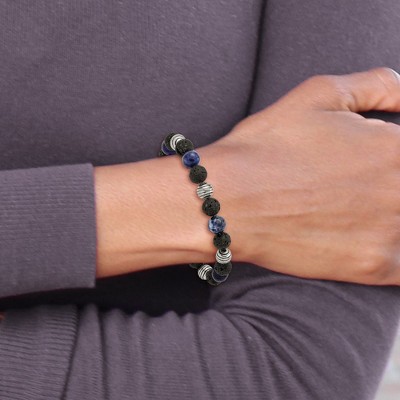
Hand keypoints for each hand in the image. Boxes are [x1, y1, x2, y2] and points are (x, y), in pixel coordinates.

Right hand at [206, 67, 399, 284]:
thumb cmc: (266, 146)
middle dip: (387, 185)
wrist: (227, 200)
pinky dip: (390, 252)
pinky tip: (362, 240)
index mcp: (395, 146)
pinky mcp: (372, 266)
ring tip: (348, 210)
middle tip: (348, 188)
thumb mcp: (319, 93)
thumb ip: (379, 84)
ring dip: (390, 217)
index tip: (367, 165)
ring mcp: (391, 232)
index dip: (390, 157)